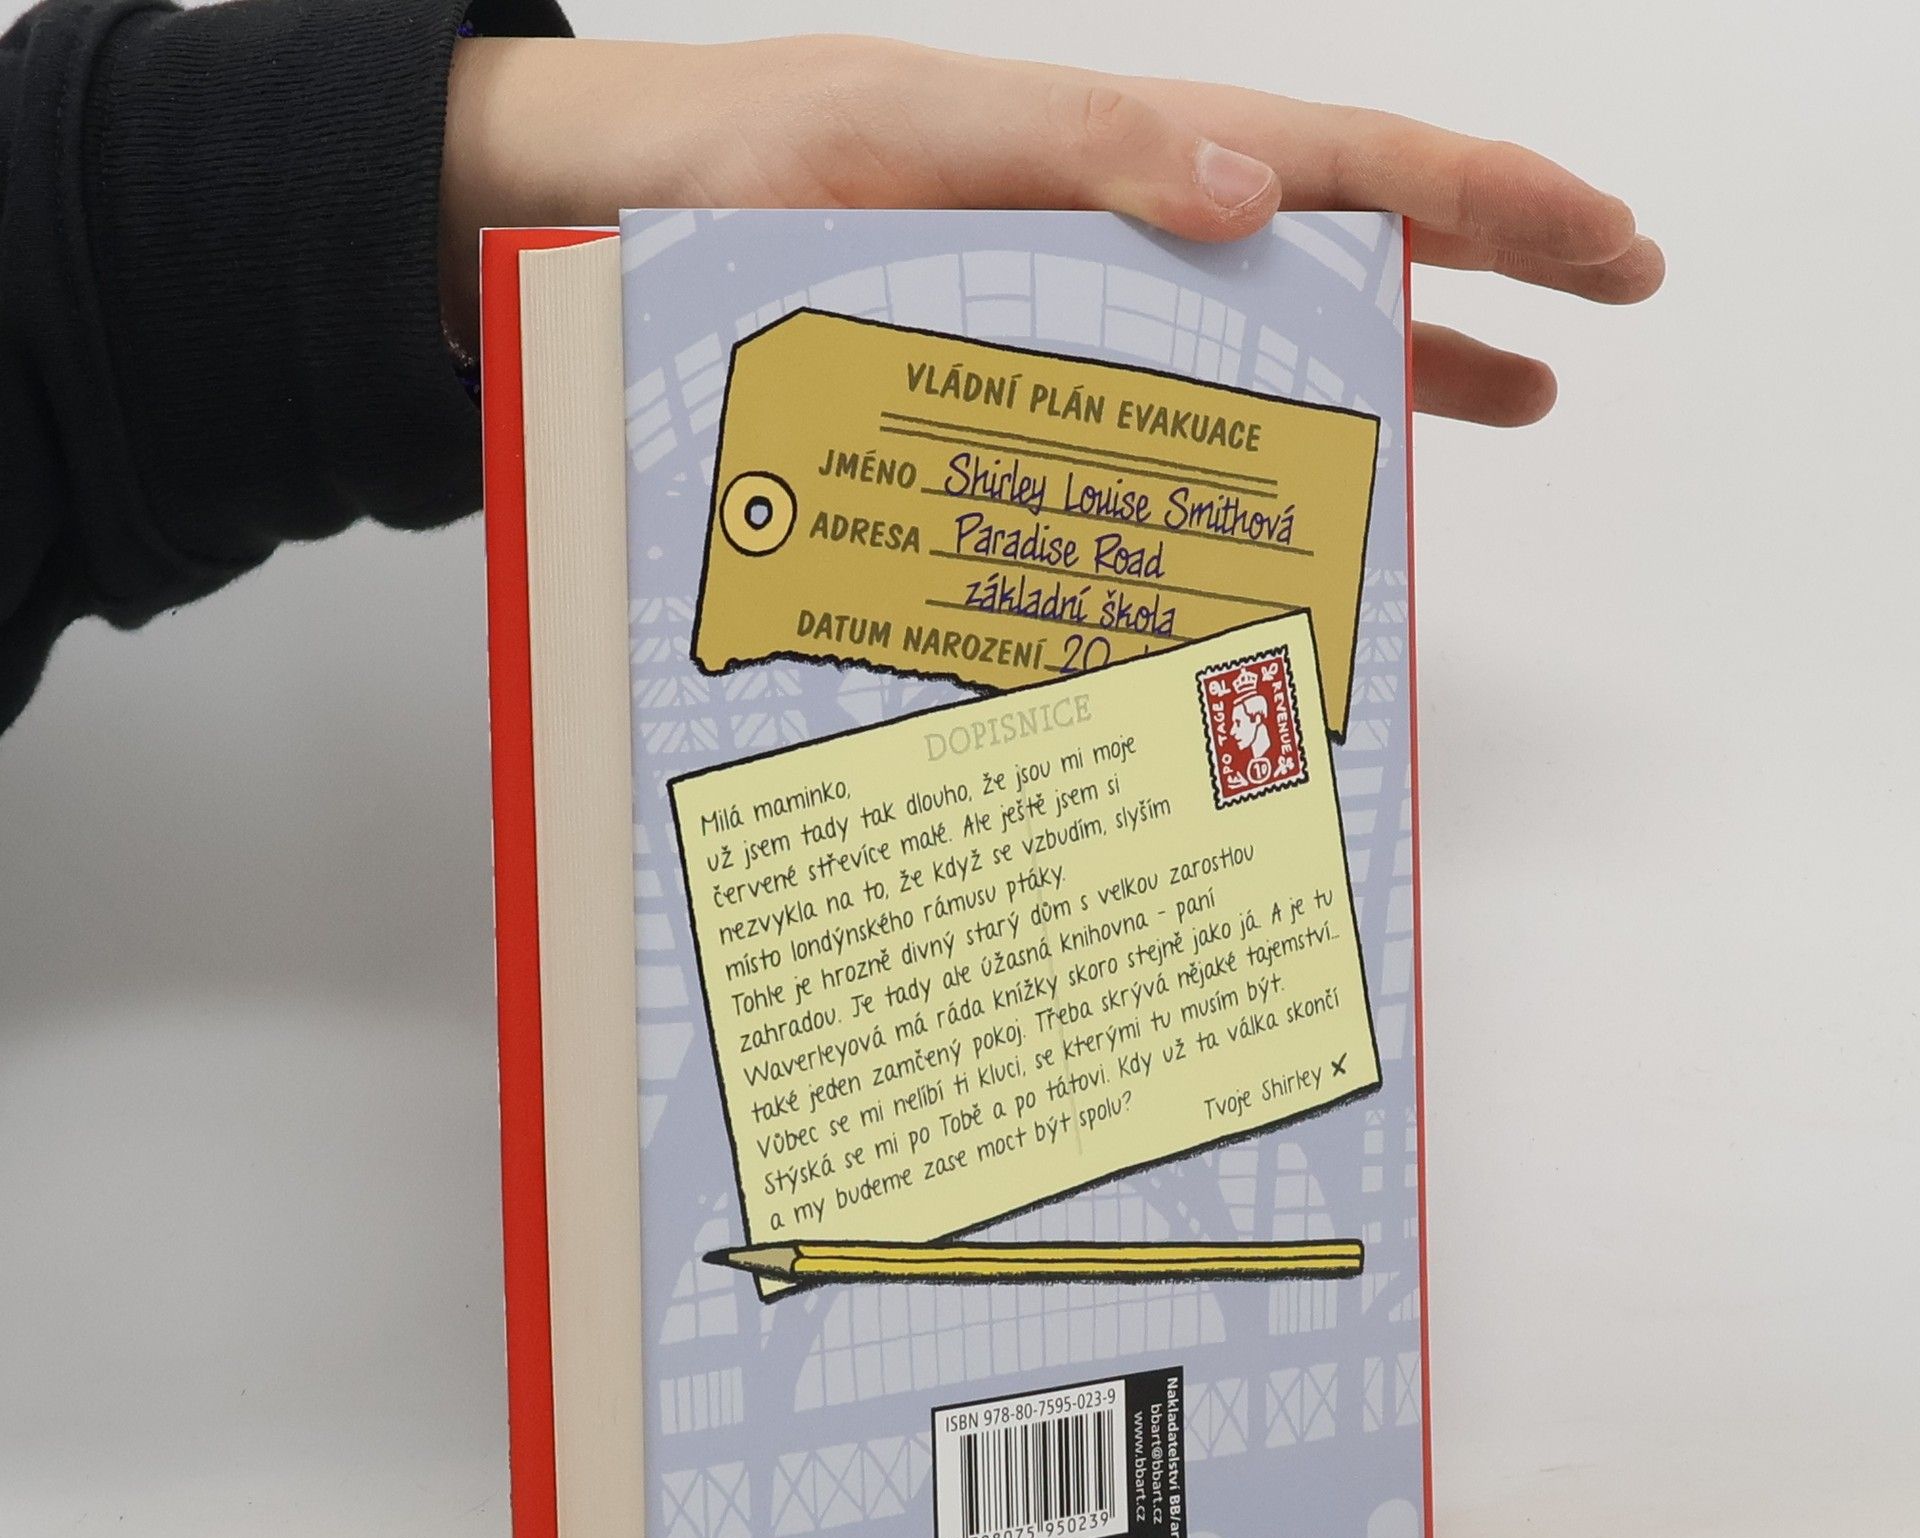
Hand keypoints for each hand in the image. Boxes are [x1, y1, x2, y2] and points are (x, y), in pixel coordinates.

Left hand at [441, 35, 1662, 425]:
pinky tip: (1306, 460)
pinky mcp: (1035, 356)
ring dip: (1407, 345)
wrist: (633, 209)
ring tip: (1520, 389)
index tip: (1595, 234)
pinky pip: (1177, 384)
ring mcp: (1089, 296)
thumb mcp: (901, 136)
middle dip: (1491, 254)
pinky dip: (1257, 420)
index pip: (1340, 160)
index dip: (1478, 196)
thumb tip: (1260, 190)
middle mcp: (1120, 221)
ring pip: (1279, 316)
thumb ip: (1076, 153)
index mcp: (1111, 152)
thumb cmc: (746, 162)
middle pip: (1343, 230)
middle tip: (1616, 286)